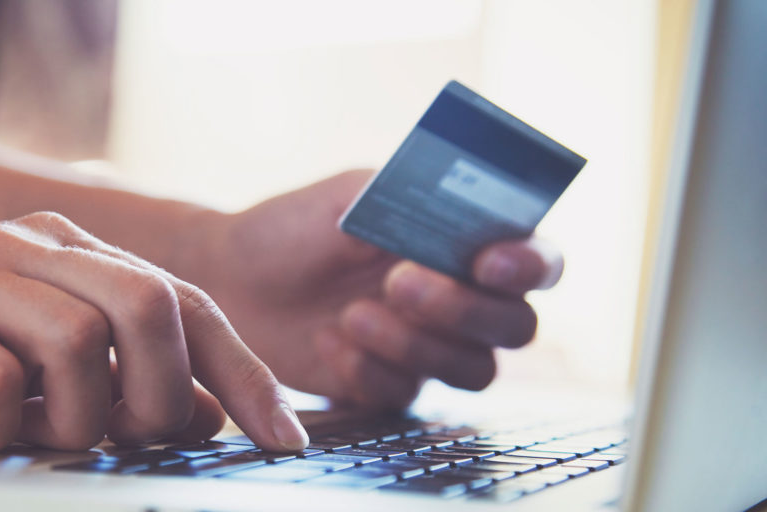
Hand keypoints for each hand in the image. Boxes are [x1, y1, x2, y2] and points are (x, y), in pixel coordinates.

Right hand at [0, 212, 307, 451]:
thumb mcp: (36, 374)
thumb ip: (120, 382)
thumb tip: (206, 413)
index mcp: (69, 252)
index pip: (185, 301)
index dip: (244, 373)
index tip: (285, 438)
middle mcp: (26, 245)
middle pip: (147, 304)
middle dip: (159, 394)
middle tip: (126, 438)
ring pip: (75, 343)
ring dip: (68, 419)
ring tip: (25, 432)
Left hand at [188, 171, 562, 407]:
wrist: (234, 276)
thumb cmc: (297, 226)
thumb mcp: (352, 195)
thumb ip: (410, 198)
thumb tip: (461, 204)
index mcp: (465, 245)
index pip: (537, 261)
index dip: (531, 265)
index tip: (488, 261)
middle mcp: (461, 301)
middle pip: (516, 326)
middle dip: (463, 308)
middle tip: (398, 282)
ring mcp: (429, 349)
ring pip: (474, 370)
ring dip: (417, 344)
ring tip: (352, 314)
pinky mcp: (390, 387)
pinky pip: (407, 396)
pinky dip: (368, 370)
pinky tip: (328, 339)